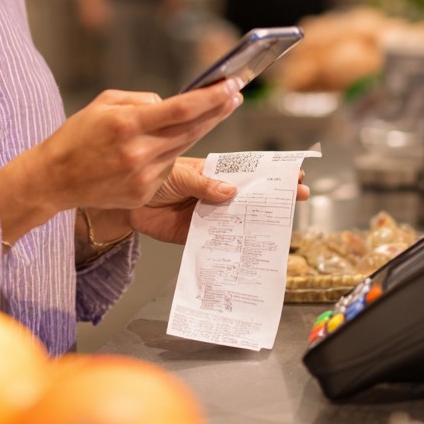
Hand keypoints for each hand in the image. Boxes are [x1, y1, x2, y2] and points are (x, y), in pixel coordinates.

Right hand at [0, 79, 244, 245]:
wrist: (55, 178)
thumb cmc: (77, 135)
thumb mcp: (104, 103)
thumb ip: (140, 100)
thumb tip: (168, 105)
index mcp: (129, 124)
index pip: (181, 109)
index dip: (210, 98)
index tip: (230, 86)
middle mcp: (139, 152)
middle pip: (191, 130)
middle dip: (217, 111)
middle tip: (234, 95)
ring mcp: (143, 176)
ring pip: (182, 148)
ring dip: (200, 130)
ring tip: (213, 113)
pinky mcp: (143, 194)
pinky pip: (166, 167)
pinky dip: (169, 154)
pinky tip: (162, 146)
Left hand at [129, 159, 310, 244]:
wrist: (125, 201)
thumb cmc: (151, 178)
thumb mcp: (178, 174)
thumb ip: (202, 184)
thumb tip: (230, 191)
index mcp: (213, 172)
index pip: (246, 170)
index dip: (270, 172)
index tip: (295, 173)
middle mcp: (215, 193)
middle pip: (250, 196)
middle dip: (274, 197)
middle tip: (299, 197)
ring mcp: (208, 215)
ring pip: (238, 219)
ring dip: (257, 224)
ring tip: (279, 228)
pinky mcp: (197, 235)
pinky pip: (218, 242)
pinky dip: (232, 248)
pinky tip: (247, 252)